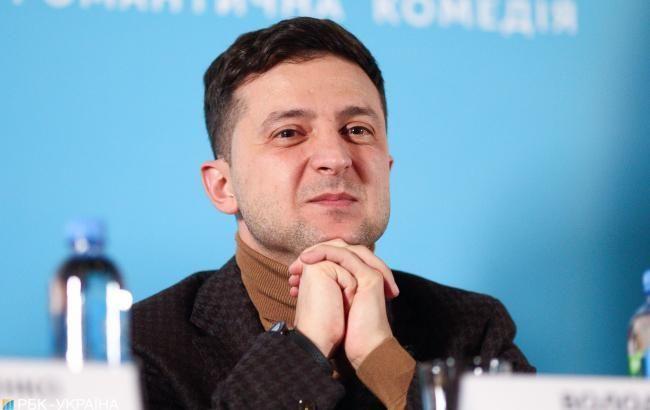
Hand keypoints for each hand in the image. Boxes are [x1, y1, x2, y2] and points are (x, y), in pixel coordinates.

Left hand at [289, 240, 398, 368]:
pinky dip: (325, 253)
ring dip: (317, 251)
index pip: (336, 259)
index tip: (294, 273)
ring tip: (299, 260)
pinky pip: (345, 255)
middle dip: (314, 254)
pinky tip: (307, 259)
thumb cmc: (349, 336)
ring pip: (342, 248)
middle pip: (339, 250)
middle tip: (294, 267)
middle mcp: (366, 274)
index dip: (315, 261)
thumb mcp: (331, 308)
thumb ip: (324, 294)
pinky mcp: (370, 277)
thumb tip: (301, 287)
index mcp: (359, 280)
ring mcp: (370, 273)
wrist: (364, 350)